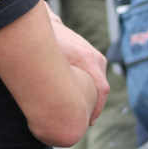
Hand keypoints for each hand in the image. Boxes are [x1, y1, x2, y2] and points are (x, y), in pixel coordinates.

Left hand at [47, 7, 108, 123]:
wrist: (46, 26)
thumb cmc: (46, 44)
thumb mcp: (50, 62)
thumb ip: (55, 78)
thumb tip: (50, 103)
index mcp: (88, 60)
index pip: (101, 90)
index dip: (96, 109)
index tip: (88, 123)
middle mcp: (94, 57)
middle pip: (100, 88)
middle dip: (92, 106)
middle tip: (81, 121)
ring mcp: (93, 54)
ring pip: (97, 82)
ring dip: (90, 96)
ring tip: (80, 111)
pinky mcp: (90, 54)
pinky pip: (93, 75)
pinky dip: (88, 87)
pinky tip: (78, 96)